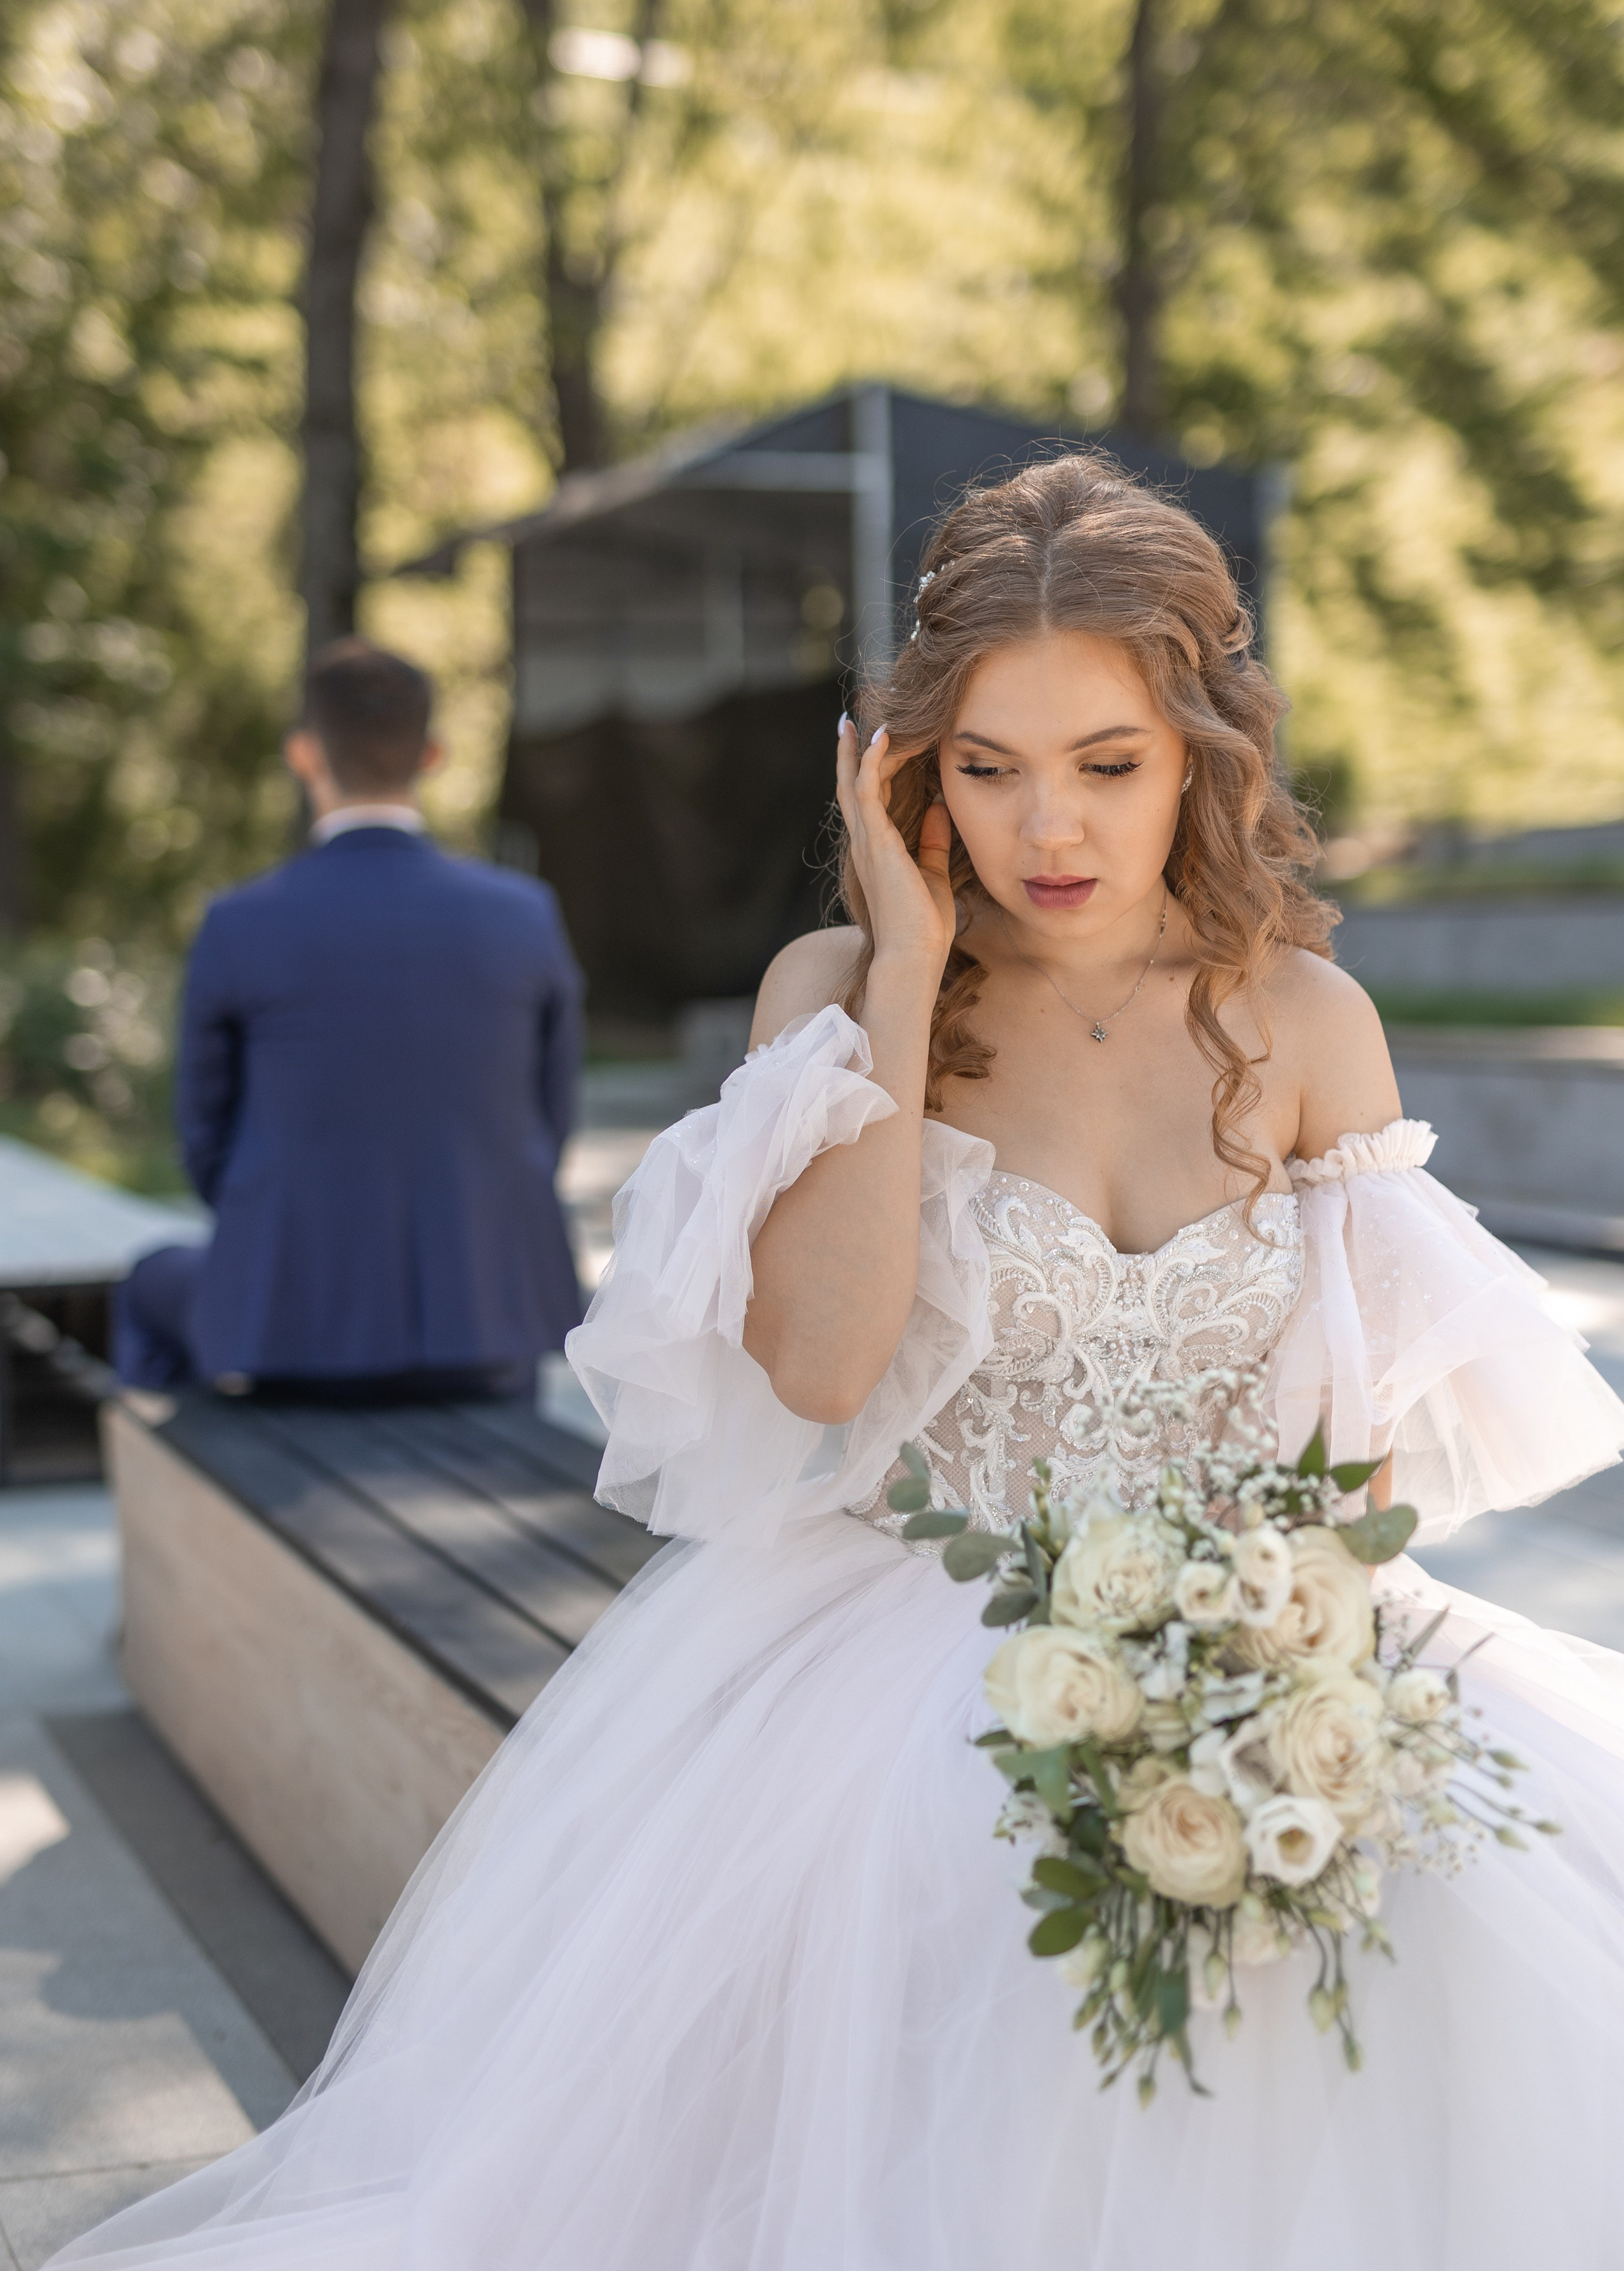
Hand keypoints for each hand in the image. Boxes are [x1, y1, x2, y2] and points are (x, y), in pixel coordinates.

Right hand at [835, 718, 956, 981]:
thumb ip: (933, 841)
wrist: (914, 956)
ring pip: (853, 782)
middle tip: (847, 722)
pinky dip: (871, 761)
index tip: (868, 744)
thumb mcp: (933, 874)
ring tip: (860, 721)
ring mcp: (866, 842)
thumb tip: (938, 808)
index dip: (862, 772)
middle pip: (848, 787)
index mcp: (875, 853)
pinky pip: (865, 790)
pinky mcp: (875, 842)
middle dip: (847, 754)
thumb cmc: (924, 927)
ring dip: (856, 750)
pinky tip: (882, 738)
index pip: (864, 803)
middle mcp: (864, 844)